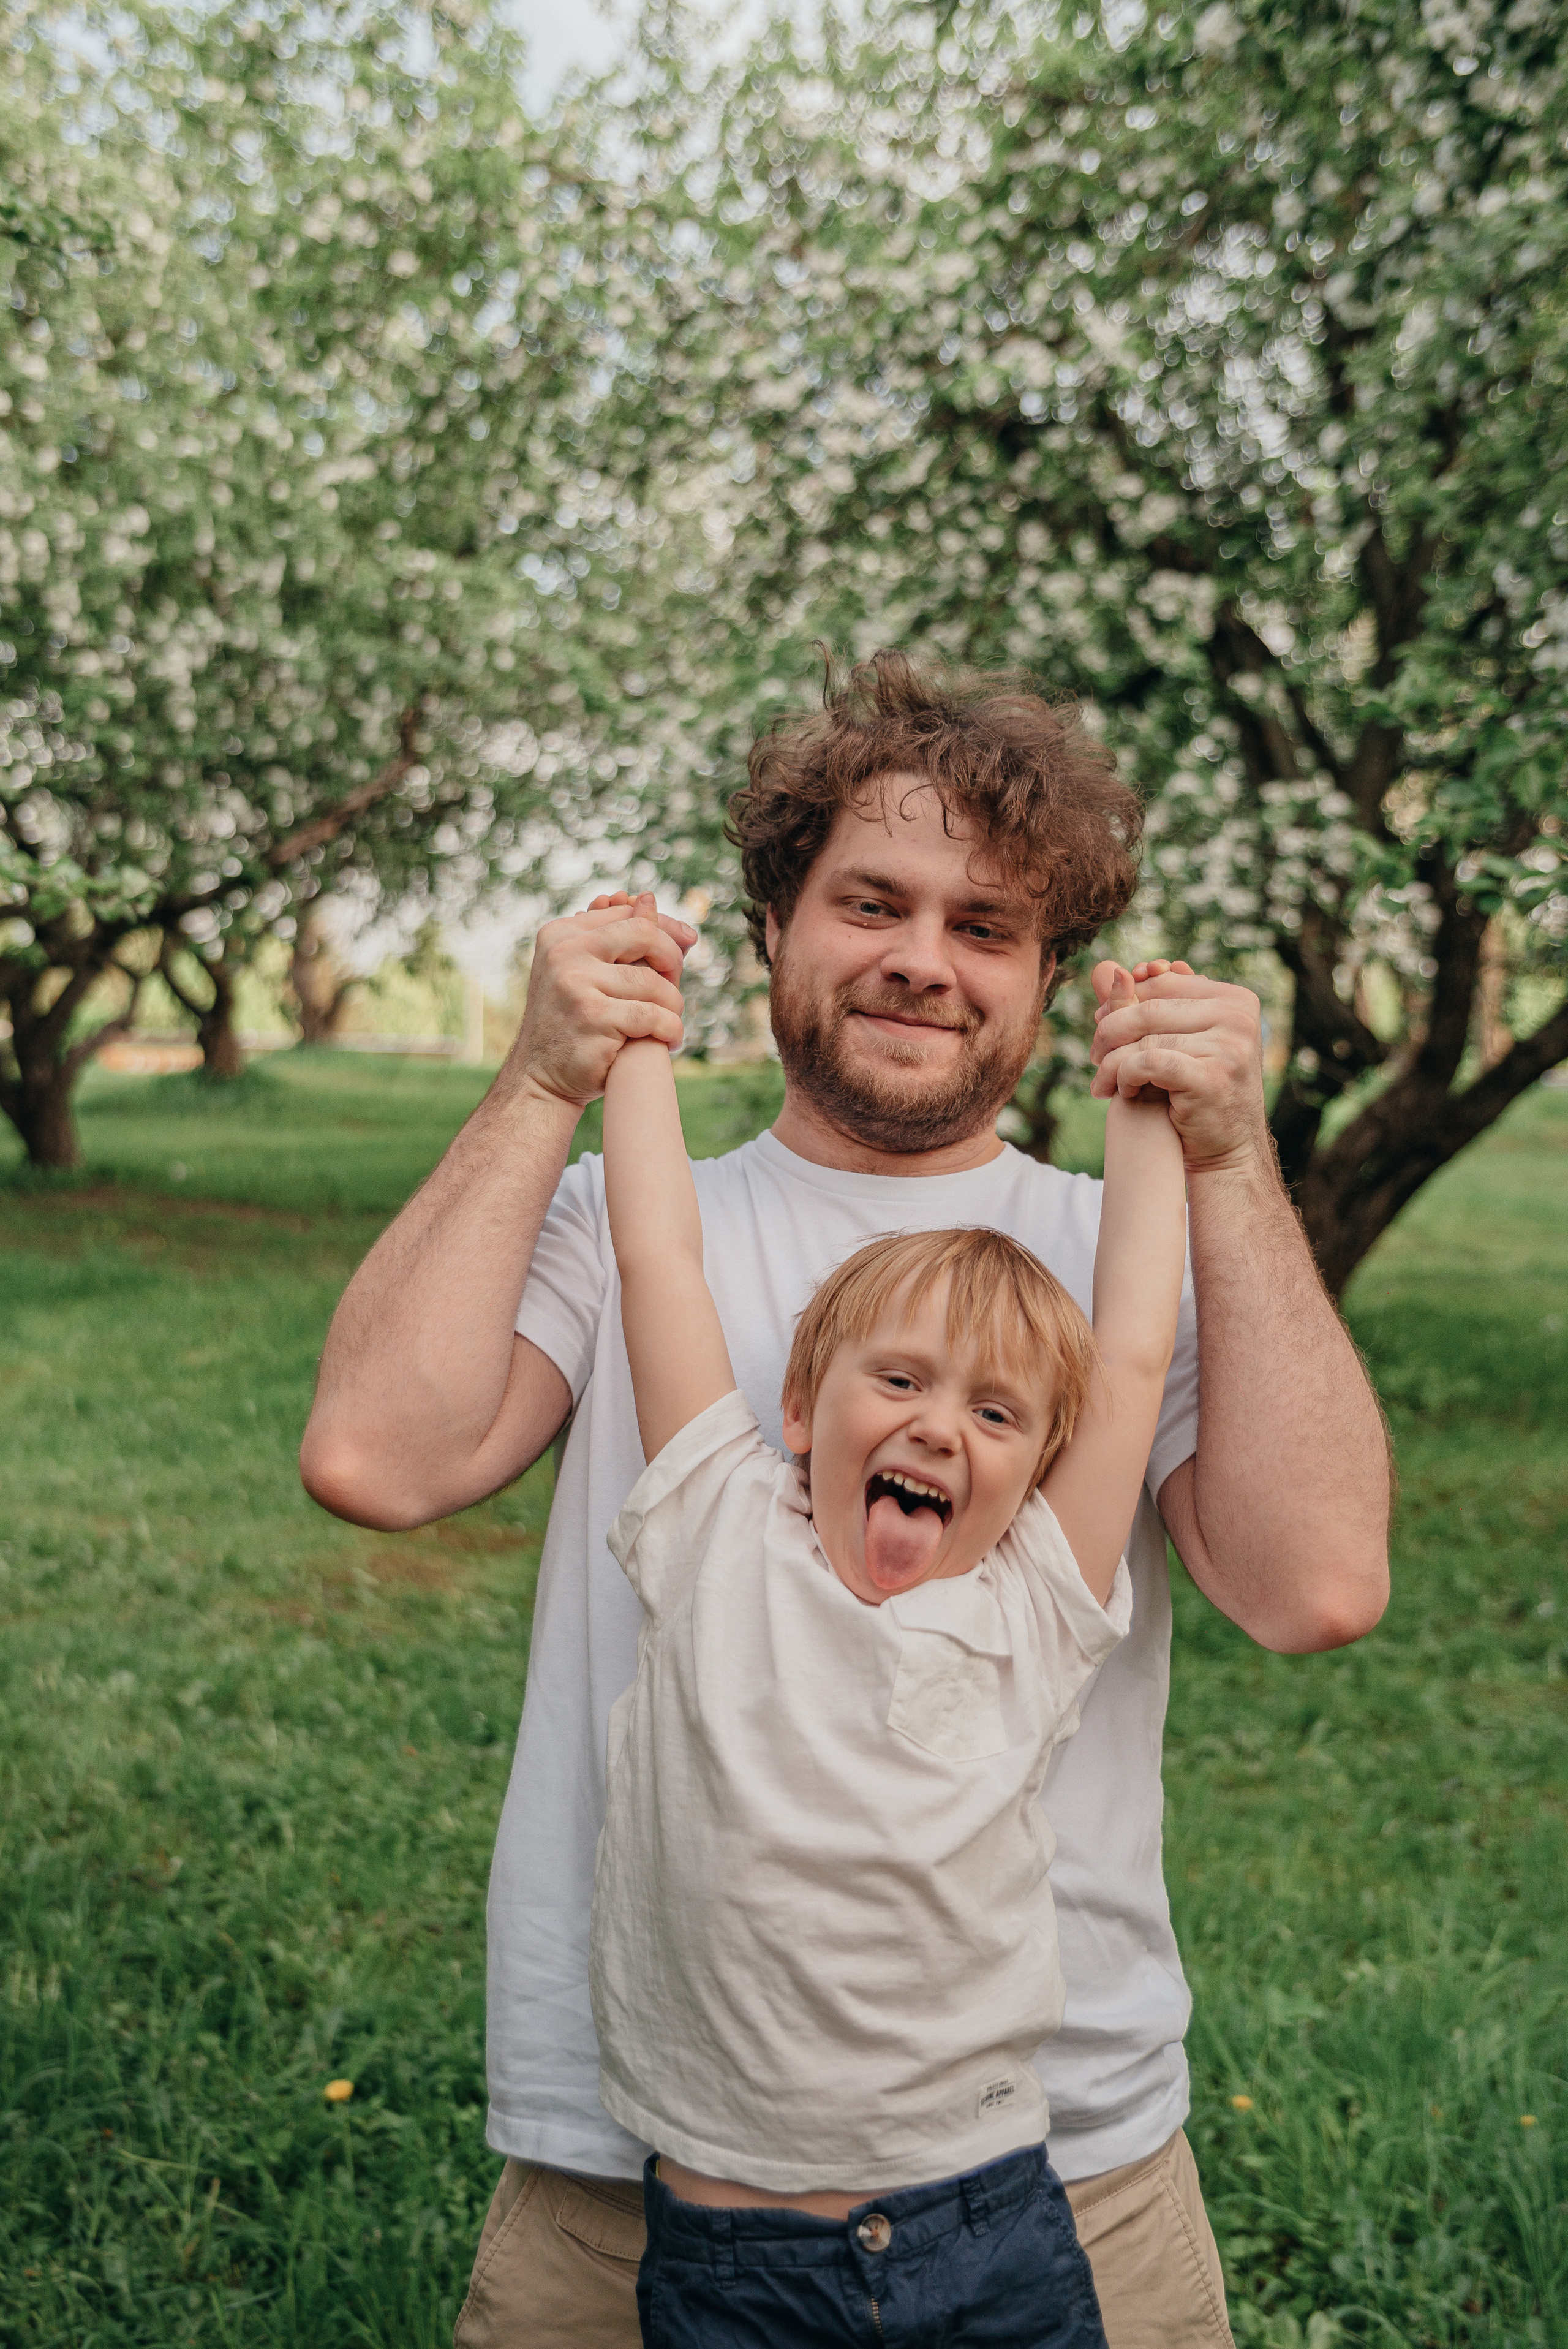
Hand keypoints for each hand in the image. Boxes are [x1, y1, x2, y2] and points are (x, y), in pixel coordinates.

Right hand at [504, 889, 695, 1110]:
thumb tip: (650, 898)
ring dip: (672, 1007)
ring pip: (654, 983)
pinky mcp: (592, 1016)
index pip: (629, 914)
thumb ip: (616, 940)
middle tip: (675, 991)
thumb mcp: (587, 974)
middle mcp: (564, 952)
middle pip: (645, 935)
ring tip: (670, 1024)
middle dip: (672, 961)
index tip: (685, 946)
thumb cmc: (573, 1025)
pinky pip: (652, 1016)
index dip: (664, 929)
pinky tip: (670, 1041)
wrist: (540, 1078)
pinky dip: (670, 1030)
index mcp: (561, 934)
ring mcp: (575, 983)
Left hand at [1088, 959, 1268, 1173]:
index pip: (1162, 983)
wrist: (1229, 1151)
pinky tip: (1121, 1091)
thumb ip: (1144, 1003)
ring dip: (1111, 1061)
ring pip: (1143, 1038)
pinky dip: (1125, 1076)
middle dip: (1110, 1031)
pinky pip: (1147, 1062)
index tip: (1102, 1024)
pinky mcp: (1212, 1077)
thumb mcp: (1176, 1042)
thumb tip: (1102, 968)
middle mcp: (1237, 1017)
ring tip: (1101, 1080)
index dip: (1124, 1001)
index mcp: (1234, 999)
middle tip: (1093, 1055)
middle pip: (1148, 1008)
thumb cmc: (1197, 1094)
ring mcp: (1229, 1046)